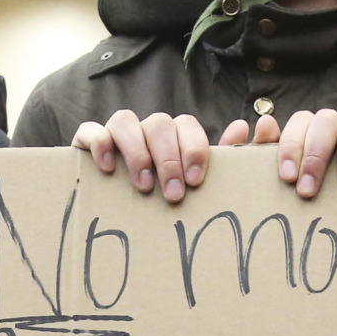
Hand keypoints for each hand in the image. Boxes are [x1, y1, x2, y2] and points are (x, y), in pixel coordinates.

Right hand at [74, 110, 212, 203]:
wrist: (115, 214)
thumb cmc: (164, 198)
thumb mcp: (194, 183)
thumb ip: (225, 158)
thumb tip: (249, 127)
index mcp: (174, 136)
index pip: (187, 125)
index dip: (193, 150)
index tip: (196, 182)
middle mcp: (146, 130)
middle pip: (159, 123)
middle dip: (169, 159)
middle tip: (174, 195)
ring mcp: (116, 133)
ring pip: (126, 121)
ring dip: (137, 152)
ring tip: (144, 186)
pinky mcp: (87, 141)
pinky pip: (92, 130)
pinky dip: (100, 143)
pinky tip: (108, 168)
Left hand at [247, 104, 336, 198]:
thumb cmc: (308, 202)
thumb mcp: (284, 182)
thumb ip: (263, 154)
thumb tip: (263, 124)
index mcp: (312, 136)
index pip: (301, 122)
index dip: (291, 145)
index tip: (287, 178)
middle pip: (327, 119)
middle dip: (315, 154)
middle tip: (308, 190)